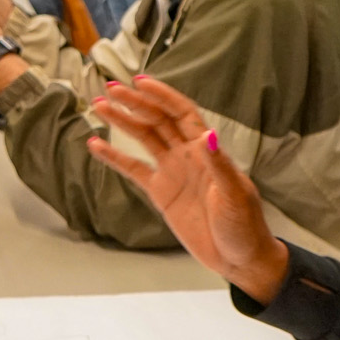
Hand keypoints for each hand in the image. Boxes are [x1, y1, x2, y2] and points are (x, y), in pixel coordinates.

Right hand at [86, 77, 289, 303]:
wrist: (238, 257)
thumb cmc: (244, 224)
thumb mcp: (234, 193)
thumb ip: (218, 164)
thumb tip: (207, 135)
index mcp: (206, 150)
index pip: (181, 113)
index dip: (161, 96)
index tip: (139, 82)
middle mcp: (187, 155)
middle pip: (157, 120)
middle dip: (135, 103)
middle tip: (110, 89)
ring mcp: (173, 172)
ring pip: (143, 138)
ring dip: (122, 122)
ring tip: (99, 106)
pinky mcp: (161, 193)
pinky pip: (134, 169)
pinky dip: (115, 157)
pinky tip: (96, 145)